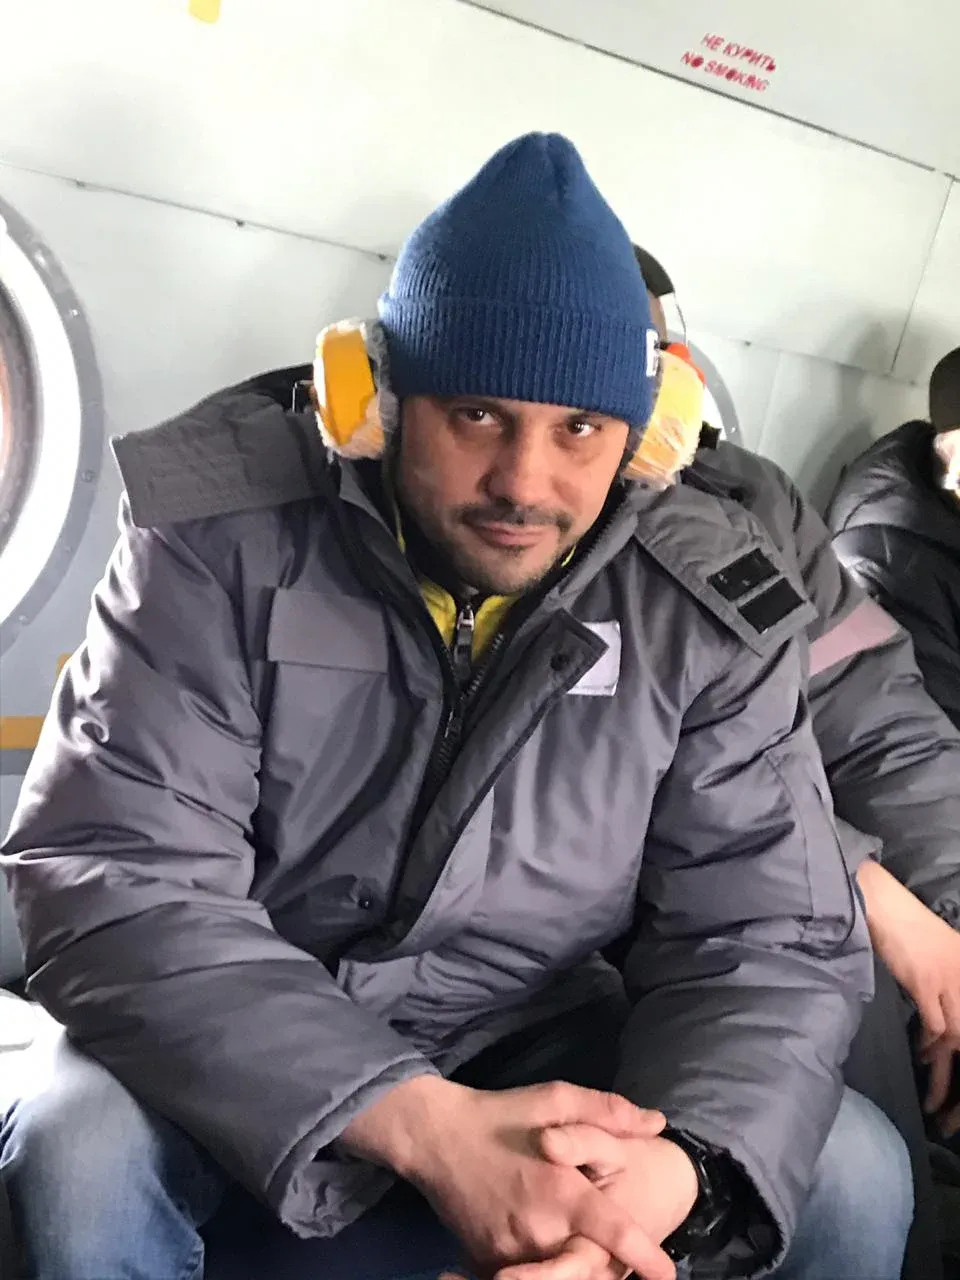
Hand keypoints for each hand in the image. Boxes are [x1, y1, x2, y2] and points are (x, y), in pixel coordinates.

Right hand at [340, 1075, 672, 1279]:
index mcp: (560, 1189)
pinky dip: (540, 1270)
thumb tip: (658, 1122)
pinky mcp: (487, 1259)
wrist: (433, 1136)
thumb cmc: (501, 1114)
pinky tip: (550, 1253)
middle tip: (626, 1260)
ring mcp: (510, 1251)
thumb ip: (608, 1111)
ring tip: (580, 1246)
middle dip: (608, 1267)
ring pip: (556, 1273)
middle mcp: (539, 1228)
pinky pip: (522, 1275)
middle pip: (588, 1264)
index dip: (645, 1255)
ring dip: (574, 1267)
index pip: (613, 1231)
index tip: (668, 1273)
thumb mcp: (554, 1098)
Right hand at [857, 860, 959, 1130]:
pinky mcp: (927, 981)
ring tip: (934, 1101)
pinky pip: (936, 1025)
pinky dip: (930, 1046)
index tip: (958, 1096)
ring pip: (957, 1038)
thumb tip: (940, 1037)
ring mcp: (950, 979)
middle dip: (959, 1080)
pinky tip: (921, 1057)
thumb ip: (942, 996)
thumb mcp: (934, 960)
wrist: (880, 903)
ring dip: (944, 1072)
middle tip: (951, 1115)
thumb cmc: (904, 929)